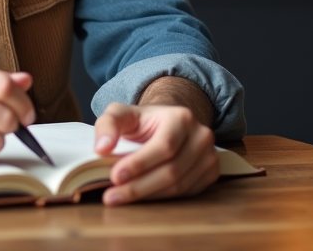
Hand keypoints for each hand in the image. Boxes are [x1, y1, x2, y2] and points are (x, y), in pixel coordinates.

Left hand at [93, 102, 218, 204]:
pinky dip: (161, 198)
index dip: (140, 164)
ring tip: (119, 198)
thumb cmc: (142, 121)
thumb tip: (102, 148)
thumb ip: (108, 126)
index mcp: (181, 117)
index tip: (115, 176)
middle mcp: (201, 136)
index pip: (164, 146)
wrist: (166, 125)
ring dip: (148, 196)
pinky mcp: (210, 173)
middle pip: (172, 170)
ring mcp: (209, 156)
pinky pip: (186, 193)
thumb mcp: (120, 114)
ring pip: (179, 185)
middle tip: (112, 196)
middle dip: (139, 186)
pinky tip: (141, 198)